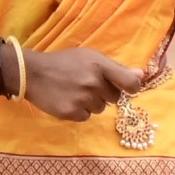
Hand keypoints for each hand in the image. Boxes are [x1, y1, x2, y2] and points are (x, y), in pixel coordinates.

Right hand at [21, 46, 144, 122]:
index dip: (131, 88)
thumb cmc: (65, 63)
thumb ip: (116, 68)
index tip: (127, 88)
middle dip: (105, 93)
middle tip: (88, 86)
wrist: (32, 73)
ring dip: (92, 103)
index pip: (130, 83)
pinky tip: (68, 101)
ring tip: (76, 92)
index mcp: (101, 66)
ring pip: (100, 109)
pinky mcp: (69, 113)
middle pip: (115, 98)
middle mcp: (93, 83)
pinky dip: (79, 112)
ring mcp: (81, 99)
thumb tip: (142, 76)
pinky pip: (85, 117)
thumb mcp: (91, 57)